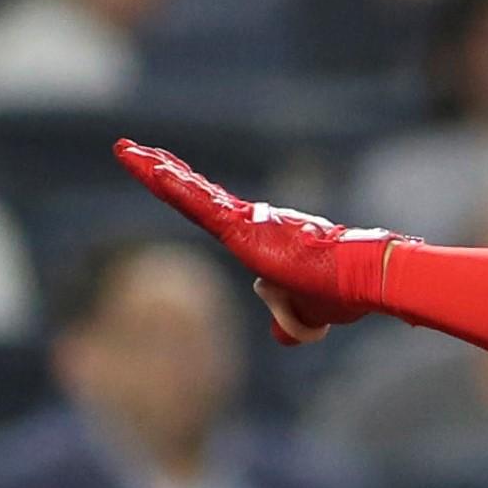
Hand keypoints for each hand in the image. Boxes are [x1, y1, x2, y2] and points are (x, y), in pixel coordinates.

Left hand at [113, 139, 409, 341]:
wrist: (362, 280)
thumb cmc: (343, 294)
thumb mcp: (309, 315)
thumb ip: (289, 320)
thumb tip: (282, 338)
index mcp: (263, 237)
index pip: (213, 209)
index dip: (188, 189)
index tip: (166, 170)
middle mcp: (253, 221)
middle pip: (196, 191)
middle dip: (163, 168)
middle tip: (132, 149)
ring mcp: (247, 221)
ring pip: (190, 193)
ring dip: (155, 170)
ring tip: (124, 149)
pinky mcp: (244, 229)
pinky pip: (199, 204)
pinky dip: (173, 186)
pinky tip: (151, 170)